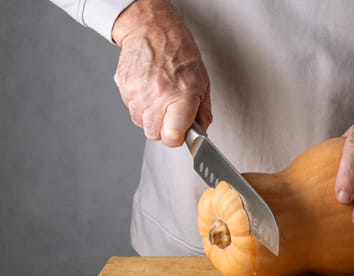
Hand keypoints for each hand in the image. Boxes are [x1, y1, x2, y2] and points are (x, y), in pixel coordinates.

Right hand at [112, 0, 211, 146]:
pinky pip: (131, 109)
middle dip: (163, 128)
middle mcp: (157, 95)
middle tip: (170, 112)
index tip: (179, 134)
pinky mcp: (123, 88)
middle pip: (154, 134)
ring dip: (150, 116)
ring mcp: (137, 92)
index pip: (171, 136)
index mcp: (181, 95)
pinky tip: (148, 88)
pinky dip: (139, 104)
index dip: (176, 139)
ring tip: (159, 96)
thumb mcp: (202, 82)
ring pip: (140, 123)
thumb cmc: (180, 54)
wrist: (153, 30)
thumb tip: (200, 132)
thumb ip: (203, 112)